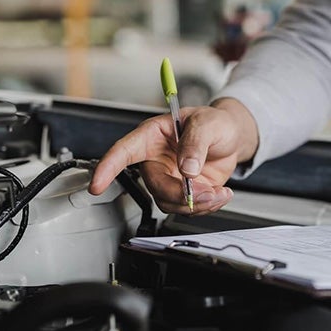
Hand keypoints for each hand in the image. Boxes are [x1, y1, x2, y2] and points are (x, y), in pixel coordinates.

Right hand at [89, 98, 258, 215]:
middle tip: (203, 191)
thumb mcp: (207, 124)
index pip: (124, 151)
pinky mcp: (183, 191)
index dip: (108, 168)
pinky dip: (206, 206)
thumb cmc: (215, 122)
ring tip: (216, 193)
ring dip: (195, 204)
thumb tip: (187, 167)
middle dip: (178, 194)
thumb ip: (195, 144)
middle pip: (153, 186)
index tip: (97, 185)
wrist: (233, 137)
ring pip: (168, 202)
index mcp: (152, 135)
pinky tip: (219, 195)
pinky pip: (186, 208)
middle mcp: (156, 159)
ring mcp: (169, 177)